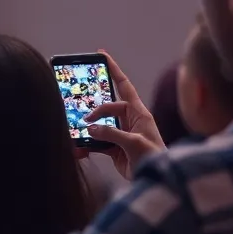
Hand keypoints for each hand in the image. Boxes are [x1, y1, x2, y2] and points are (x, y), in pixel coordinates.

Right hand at [82, 51, 165, 178]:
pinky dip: (86, 145)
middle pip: (106, 107)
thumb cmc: (154, 157)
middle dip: (93, 110)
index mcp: (139, 112)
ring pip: (99, 126)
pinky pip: (96, 142)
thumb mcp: (133, 142)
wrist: (156, 179)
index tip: (101, 54)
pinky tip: (79, 150)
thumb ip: (111, 133)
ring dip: (87, 131)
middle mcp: (129, 120)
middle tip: (81, 115)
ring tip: (76, 135)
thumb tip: (91, 129)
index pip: (123, 85)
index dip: (113, 69)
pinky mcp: (114, 148)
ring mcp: (121, 134)